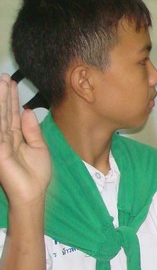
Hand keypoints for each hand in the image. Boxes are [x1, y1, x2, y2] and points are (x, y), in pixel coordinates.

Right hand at [0, 75, 50, 205]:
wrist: (33, 192)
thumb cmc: (36, 174)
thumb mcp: (38, 147)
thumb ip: (32, 129)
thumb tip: (26, 111)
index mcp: (15, 137)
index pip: (11, 114)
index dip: (11, 99)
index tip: (11, 83)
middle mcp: (4, 137)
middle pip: (3, 112)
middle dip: (3, 94)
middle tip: (3, 76)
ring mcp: (0, 143)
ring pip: (0, 117)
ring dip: (1, 101)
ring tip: (1, 83)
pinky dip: (0, 116)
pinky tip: (0, 105)